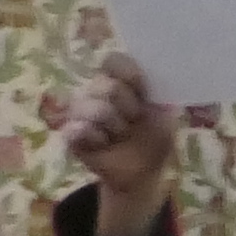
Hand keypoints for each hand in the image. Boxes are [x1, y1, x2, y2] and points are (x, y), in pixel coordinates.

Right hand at [62, 55, 181, 235]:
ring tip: (119, 136)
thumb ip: (159, 92)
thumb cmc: (153, 140)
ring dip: (114, 126)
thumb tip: (154, 77)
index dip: (127, 73)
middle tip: (134, 121)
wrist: (141, 174)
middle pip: (105, 86)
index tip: (141, 90)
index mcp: (121, 80)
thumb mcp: (166, 115)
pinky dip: (95, 138)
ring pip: (92, 108)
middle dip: (127, 108)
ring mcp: (80, 111)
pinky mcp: (69, 133)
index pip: (114, 61)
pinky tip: (103, 144)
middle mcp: (97, 90)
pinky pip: (76, 129)